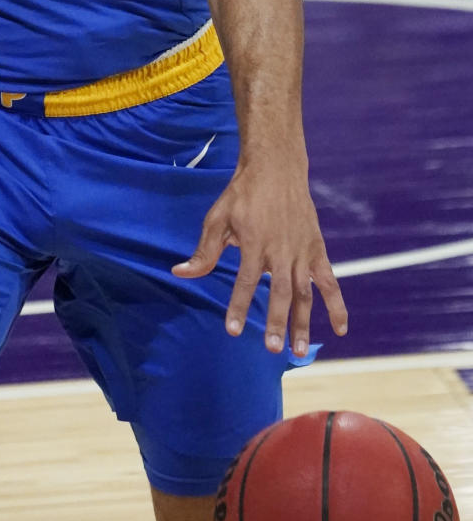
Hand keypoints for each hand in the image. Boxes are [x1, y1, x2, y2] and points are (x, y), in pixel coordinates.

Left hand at [171, 164, 347, 356]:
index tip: (232, 330)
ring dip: (303, 322)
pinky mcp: (317, 250)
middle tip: (272, 349)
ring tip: (299, 351)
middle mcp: (281, 250)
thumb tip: (180, 272)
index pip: (245, 280)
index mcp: (254, 242)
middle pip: (279, 291)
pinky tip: (340, 329)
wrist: (276, 169)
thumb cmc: (242, 195)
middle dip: (275, 321)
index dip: (238, 305)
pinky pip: (330, 282)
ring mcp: (302, 251)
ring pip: (304, 293)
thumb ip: (204, 250)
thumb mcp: (218, 217)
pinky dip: (337, 305)